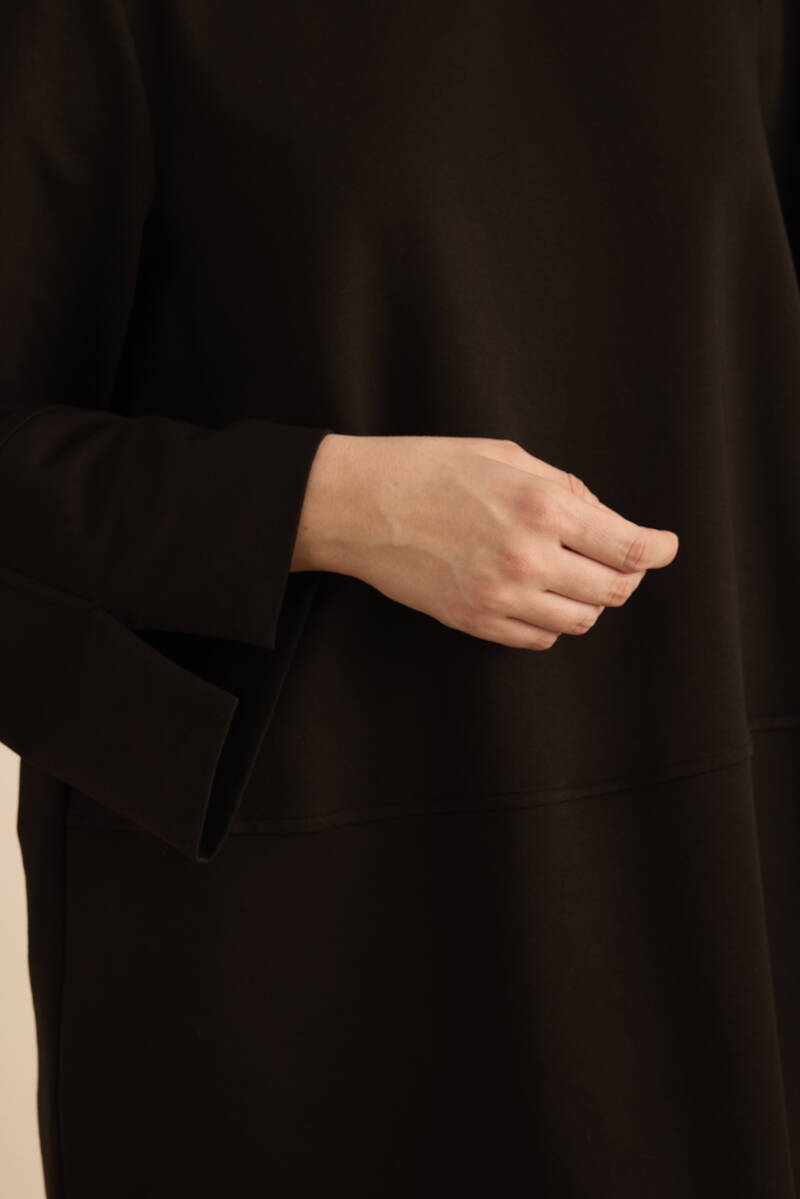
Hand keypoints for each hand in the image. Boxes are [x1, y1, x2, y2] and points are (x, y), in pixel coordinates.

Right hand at [292, 434, 678, 649]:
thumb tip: (605, 520)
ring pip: (580, 621)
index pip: (629, 546)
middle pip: (613, 590)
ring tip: (573, 576)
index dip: (659, 550)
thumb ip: (565, 486)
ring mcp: (501, 596)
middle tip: (621, 561)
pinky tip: (540, 595)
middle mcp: (529, 556)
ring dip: (589, 601)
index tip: (665, 548)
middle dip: (627, 576)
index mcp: (542, 505)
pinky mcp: (476, 622)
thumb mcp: (506, 456)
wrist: (360, 505)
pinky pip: (540, 639)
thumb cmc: (429, 468)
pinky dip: (553, 622)